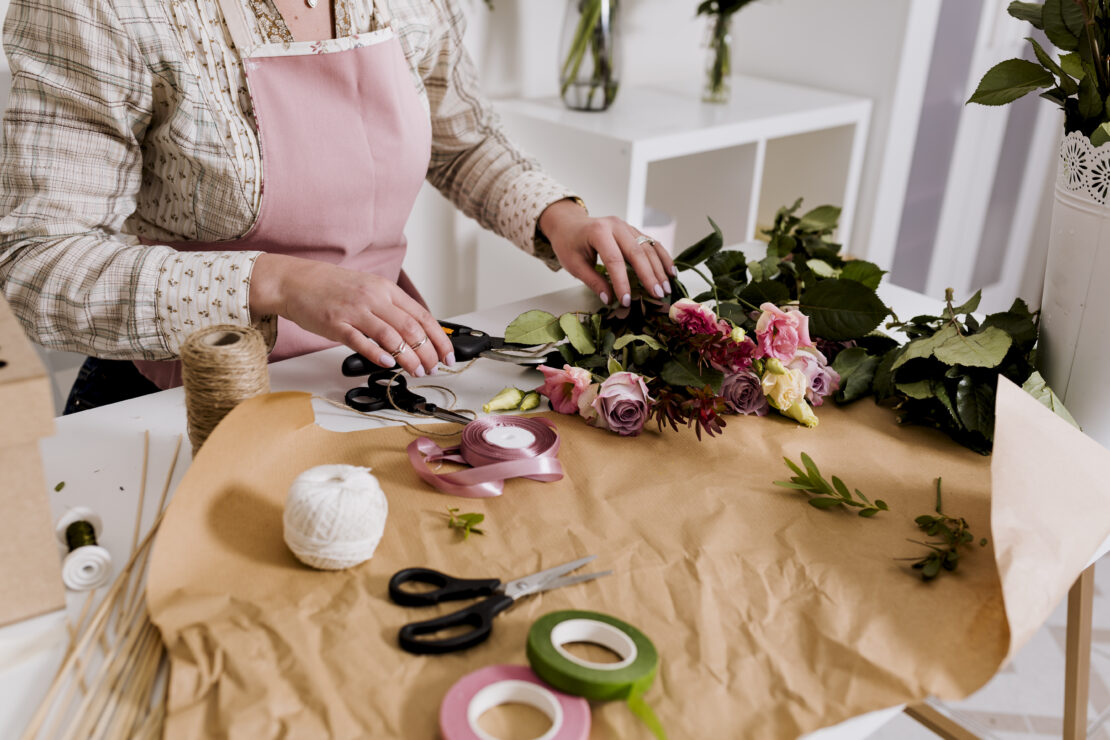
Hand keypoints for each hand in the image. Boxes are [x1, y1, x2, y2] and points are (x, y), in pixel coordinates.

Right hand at [250, 254, 453, 376]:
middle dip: (428, 352)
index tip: (448, 356)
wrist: (294, 280)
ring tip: (417, 372)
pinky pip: (361, 340)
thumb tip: (416, 333)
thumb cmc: (331, 288)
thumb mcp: (368, 289)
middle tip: (434, 368)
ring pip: (391, 336)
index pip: (423, 316)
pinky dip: (377, 354)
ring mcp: (354, 310)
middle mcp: (374, 298)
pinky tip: (389, 365)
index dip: (440, 338)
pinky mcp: (335, 324)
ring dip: (409, 358)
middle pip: (412, 328)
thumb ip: (391, 308)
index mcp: (386, 289)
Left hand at [538, 199, 674, 306]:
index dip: (622, 282)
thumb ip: (593, 281)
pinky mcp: (634, 231)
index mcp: (598, 232)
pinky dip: (663, 258)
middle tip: (657, 295)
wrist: (570, 224)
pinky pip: (651, 244)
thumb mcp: (574, 265)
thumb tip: (609, 299)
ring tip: (666, 288)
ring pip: (648, 248)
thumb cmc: (569, 244)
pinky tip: (671, 272)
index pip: (614, 260)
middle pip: (637, 252)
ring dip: (659, 269)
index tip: (626, 301)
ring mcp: (627, 226)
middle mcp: (616, 226)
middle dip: (649, 275)